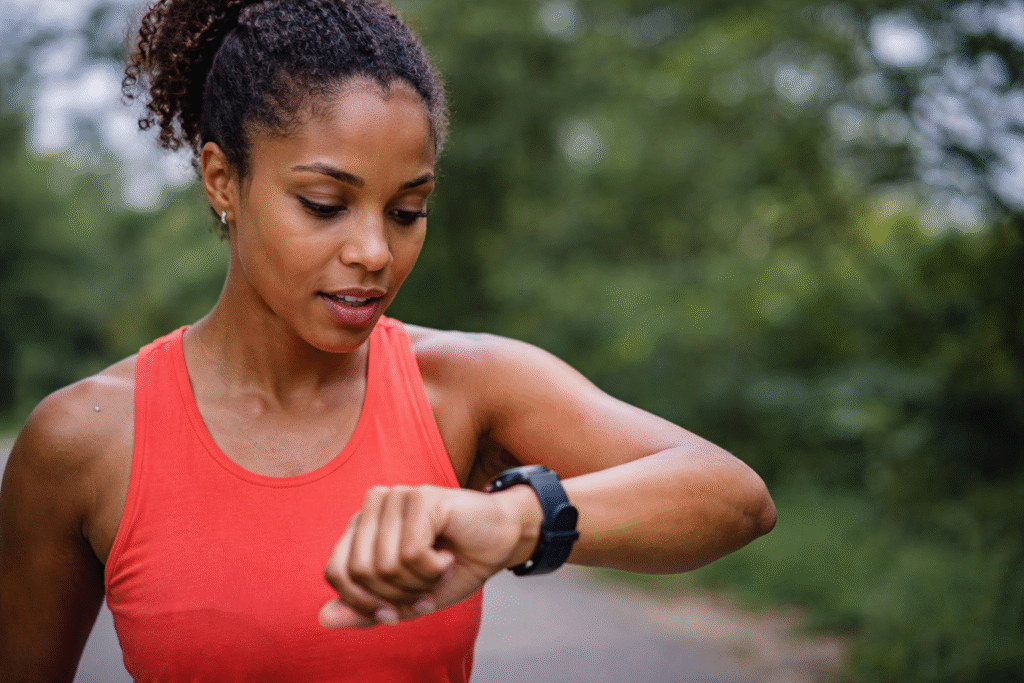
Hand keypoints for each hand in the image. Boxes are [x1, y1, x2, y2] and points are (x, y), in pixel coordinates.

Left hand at [319, 484, 539, 627]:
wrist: (502, 541)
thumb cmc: (455, 566)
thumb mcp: (408, 598)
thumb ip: (367, 608)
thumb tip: (323, 618)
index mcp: (362, 524)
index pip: (336, 571)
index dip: (362, 602)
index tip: (394, 612)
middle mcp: (374, 505)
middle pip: (360, 571)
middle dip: (397, 594)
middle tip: (425, 586)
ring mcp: (397, 496)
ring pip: (386, 564)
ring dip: (420, 582)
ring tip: (440, 568)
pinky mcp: (422, 497)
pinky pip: (411, 553)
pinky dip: (434, 569)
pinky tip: (449, 556)